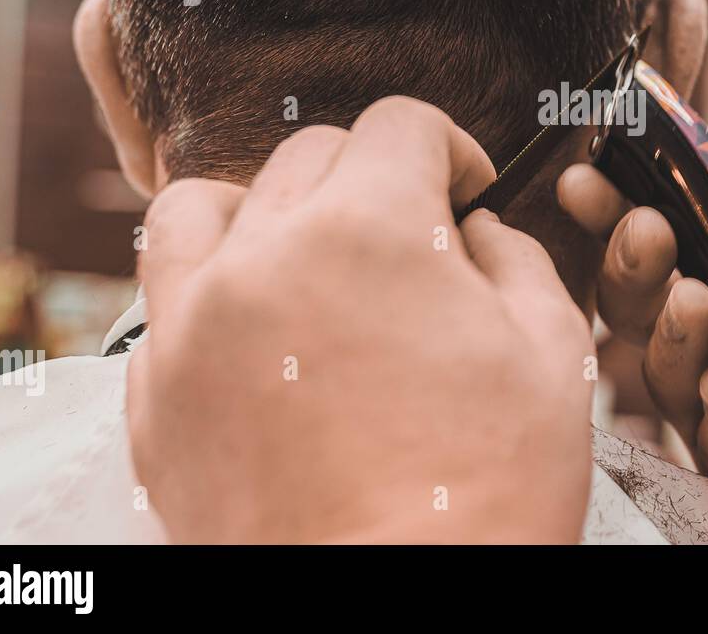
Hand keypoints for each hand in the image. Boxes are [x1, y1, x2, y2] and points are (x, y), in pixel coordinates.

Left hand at [128, 98, 595, 543]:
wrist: (391, 616)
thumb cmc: (484, 497)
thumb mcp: (551, 354)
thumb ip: (515, 258)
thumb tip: (475, 231)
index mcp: (370, 230)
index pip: (401, 124)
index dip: (450, 150)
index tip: (464, 195)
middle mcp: (265, 257)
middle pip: (310, 155)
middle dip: (372, 181)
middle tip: (409, 247)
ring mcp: (194, 326)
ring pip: (203, 206)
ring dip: (263, 214)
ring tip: (305, 265)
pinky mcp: (156, 398)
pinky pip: (167, 302)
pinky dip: (212, 296)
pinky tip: (263, 341)